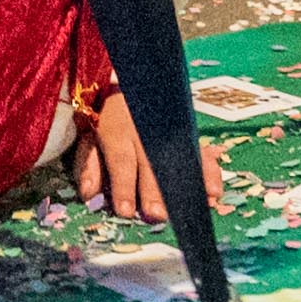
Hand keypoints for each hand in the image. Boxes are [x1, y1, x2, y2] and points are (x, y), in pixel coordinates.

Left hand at [71, 92, 226, 225]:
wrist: (126, 85)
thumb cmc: (103, 120)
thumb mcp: (87, 138)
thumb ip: (88, 166)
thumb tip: (89, 194)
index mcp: (117, 129)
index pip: (121, 160)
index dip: (123, 186)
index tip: (125, 211)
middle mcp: (145, 130)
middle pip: (152, 163)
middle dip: (155, 191)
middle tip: (157, 215)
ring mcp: (168, 130)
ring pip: (179, 158)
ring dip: (188, 185)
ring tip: (192, 208)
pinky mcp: (186, 134)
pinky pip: (201, 153)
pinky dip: (209, 173)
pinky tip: (213, 193)